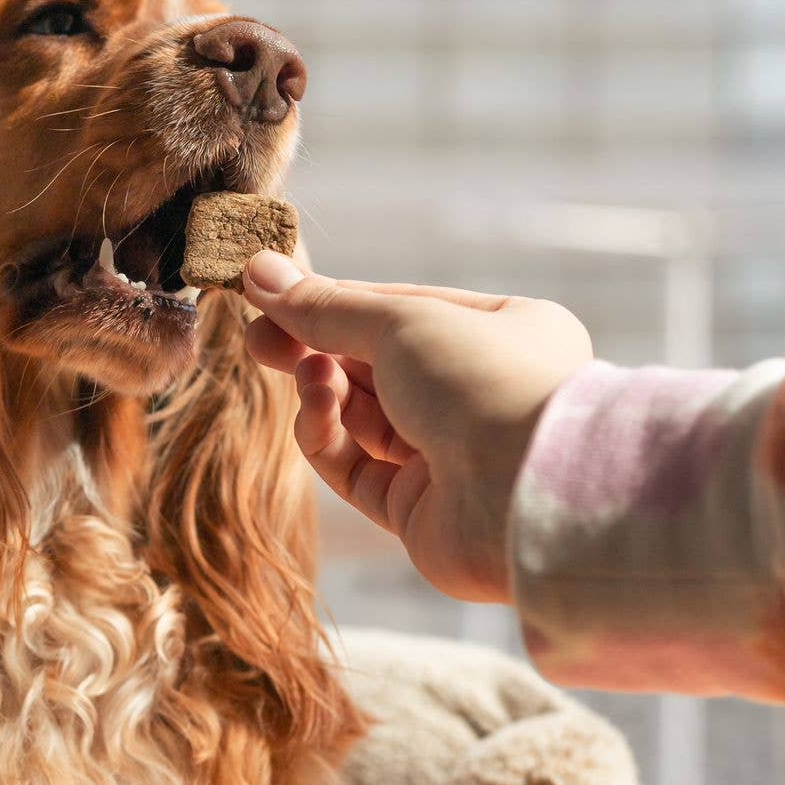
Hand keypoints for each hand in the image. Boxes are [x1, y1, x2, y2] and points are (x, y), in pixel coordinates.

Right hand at [241, 251, 592, 600]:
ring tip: (307, 373)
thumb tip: (259, 272)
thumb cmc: (486, 384)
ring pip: (362, 418)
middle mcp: (479, 395)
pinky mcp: (419, 512)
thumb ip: (325, 306)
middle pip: (377, 365)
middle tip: (257, 337)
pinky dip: (327, 438)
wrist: (527, 496)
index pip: (401, 311)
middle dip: (316, 349)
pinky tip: (317, 408)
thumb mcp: (401, 322)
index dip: (335, 302)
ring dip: (324, 391)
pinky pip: (356, 469)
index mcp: (501, 334)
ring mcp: (450, 456)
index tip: (270, 294)